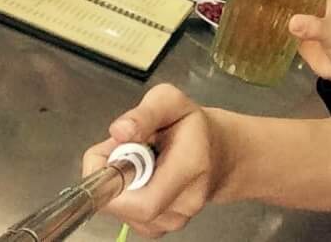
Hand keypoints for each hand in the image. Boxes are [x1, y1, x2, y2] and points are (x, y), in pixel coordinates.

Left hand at [84, 84, 219, 236]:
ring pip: (124, 214)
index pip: (143, 202)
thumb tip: (119, 132)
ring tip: (137, 162)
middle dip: (114, 180)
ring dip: (120, 188)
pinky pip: (129, 219)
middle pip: (128, 209)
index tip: (112, 153)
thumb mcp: (169, 101)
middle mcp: (187, 202)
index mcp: (190, 167)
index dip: (115, 182)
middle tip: (123, 152)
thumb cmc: (192, 125)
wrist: (218, 152)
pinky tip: (141, 178)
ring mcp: (176, 220)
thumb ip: (144, 113)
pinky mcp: (163, 228)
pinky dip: (126, 198)